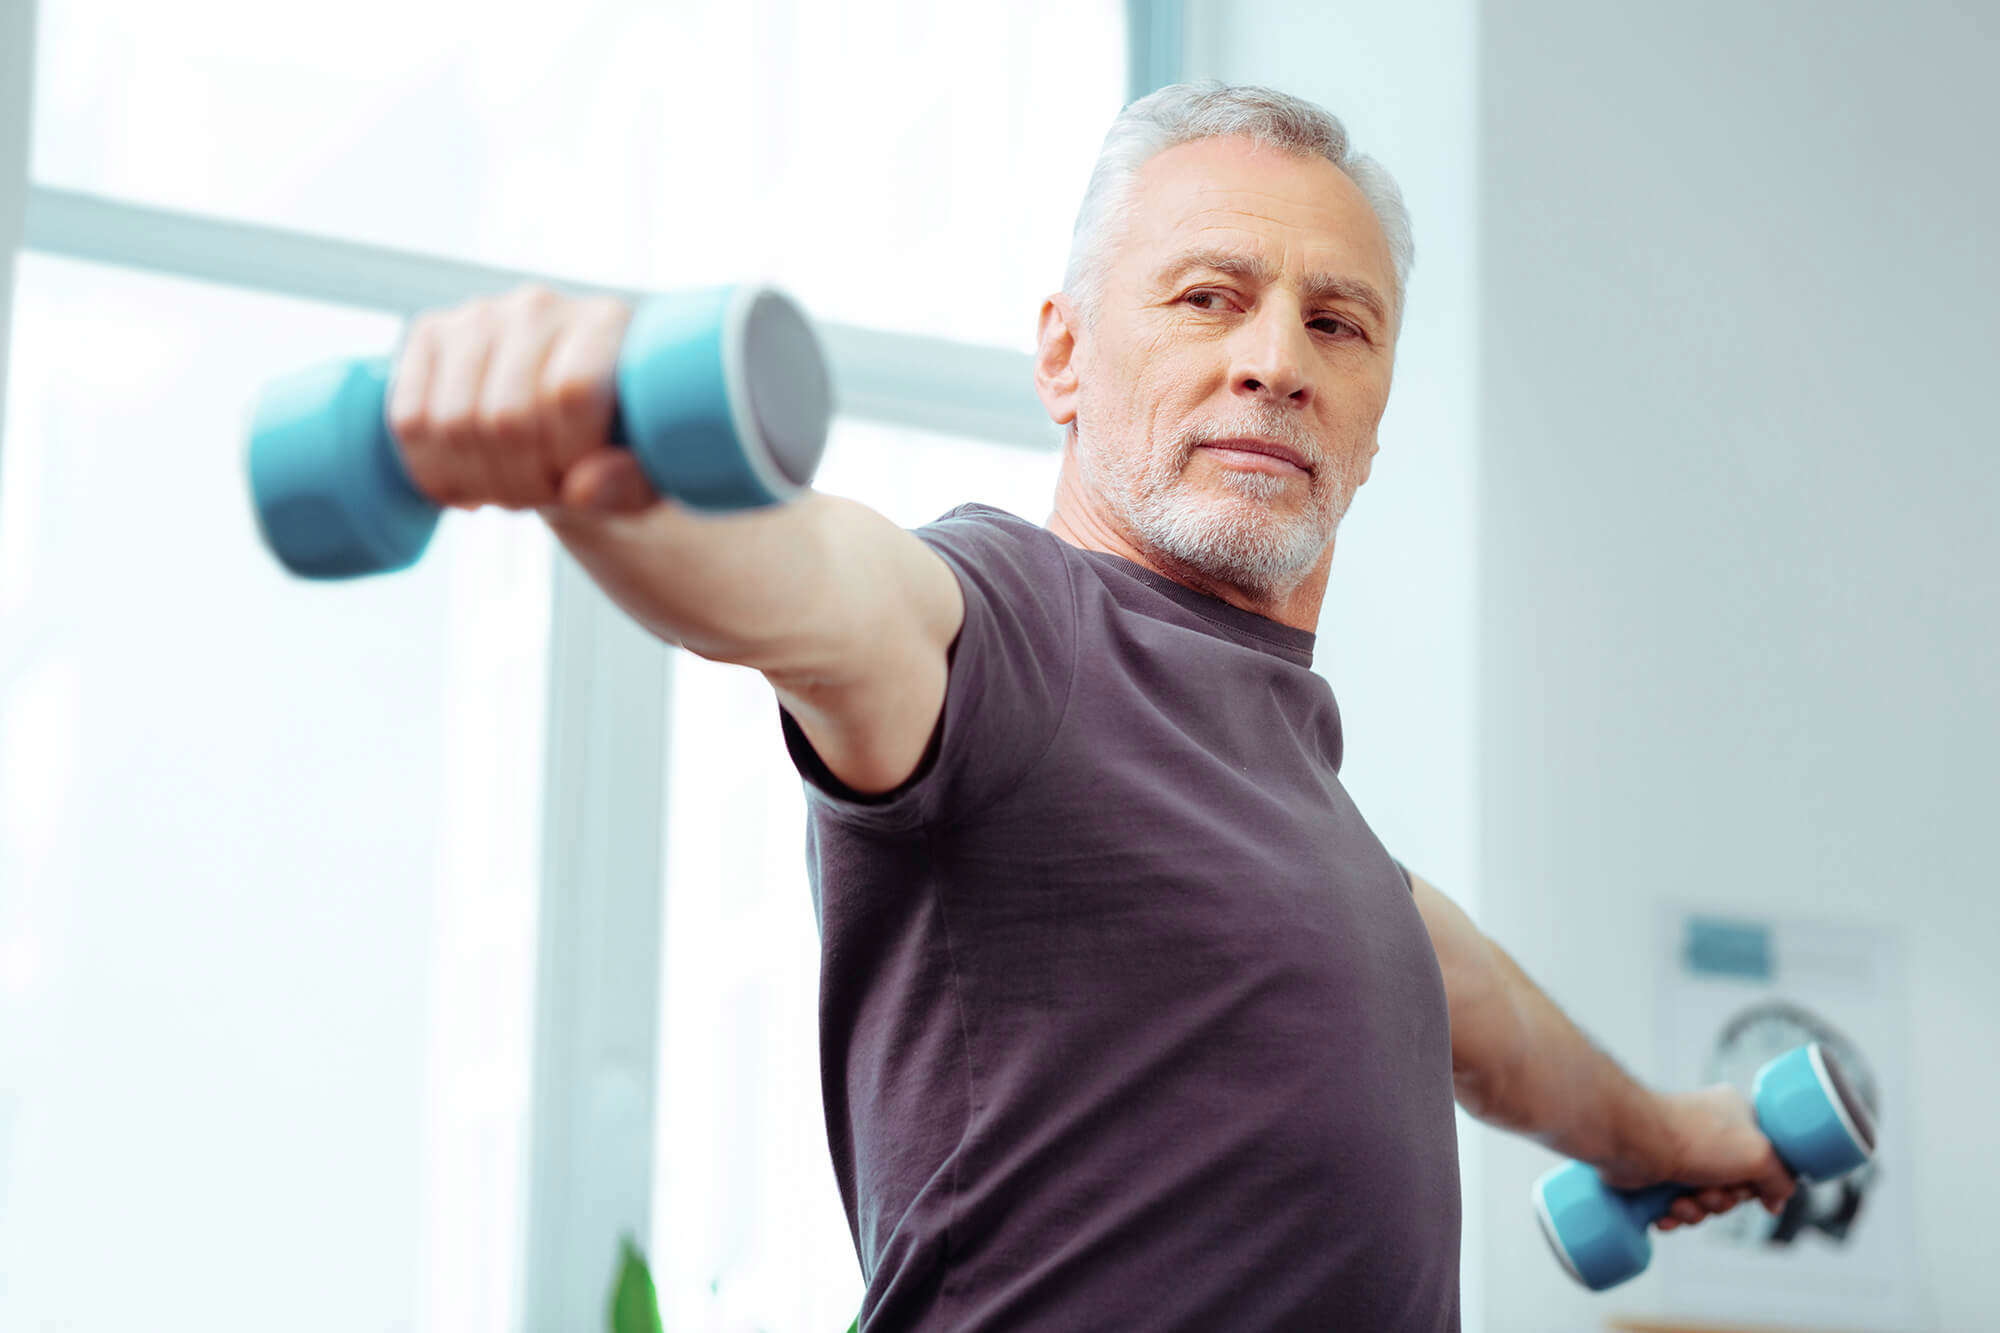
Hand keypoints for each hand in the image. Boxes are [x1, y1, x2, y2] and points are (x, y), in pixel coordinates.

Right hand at [385, 282, 658, 514]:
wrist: (566, 427)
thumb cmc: (614, 450)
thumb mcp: (642, 476)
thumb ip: (628, 485)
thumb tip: (582, 488)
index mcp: (606, 323)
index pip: (570, 394)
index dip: (567, 459)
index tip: (578, 482)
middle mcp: (539, 306)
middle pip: (506, 417)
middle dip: (520, 482)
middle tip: (538, 494)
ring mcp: (478, 315)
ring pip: (452, 423)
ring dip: (477, 481)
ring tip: (507, 488)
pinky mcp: (430, 334)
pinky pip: (408, 419)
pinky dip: (432, 470)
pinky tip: (465, 481)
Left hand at [1600, 1085, 1797, 1231]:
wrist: (1633, 1142)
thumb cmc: (1695, 1140)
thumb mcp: (1759, 1156)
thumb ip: (1782, 1179)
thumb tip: (1776, 1201)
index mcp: (1737, 1115)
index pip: (1765, 1159)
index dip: (1761, 1183)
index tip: (1756, 1193)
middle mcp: (1711, 1132)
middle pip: (1736, 1186)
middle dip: (1724, 1200)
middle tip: (1710, 1193)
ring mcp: (1683, 1152)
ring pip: (1707, 1200)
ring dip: (1698, 1210)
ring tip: (1682, 1201)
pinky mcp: (1658, 1173)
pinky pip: (1679, 1206)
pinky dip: (1675, 1215)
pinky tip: (1666, 1213)